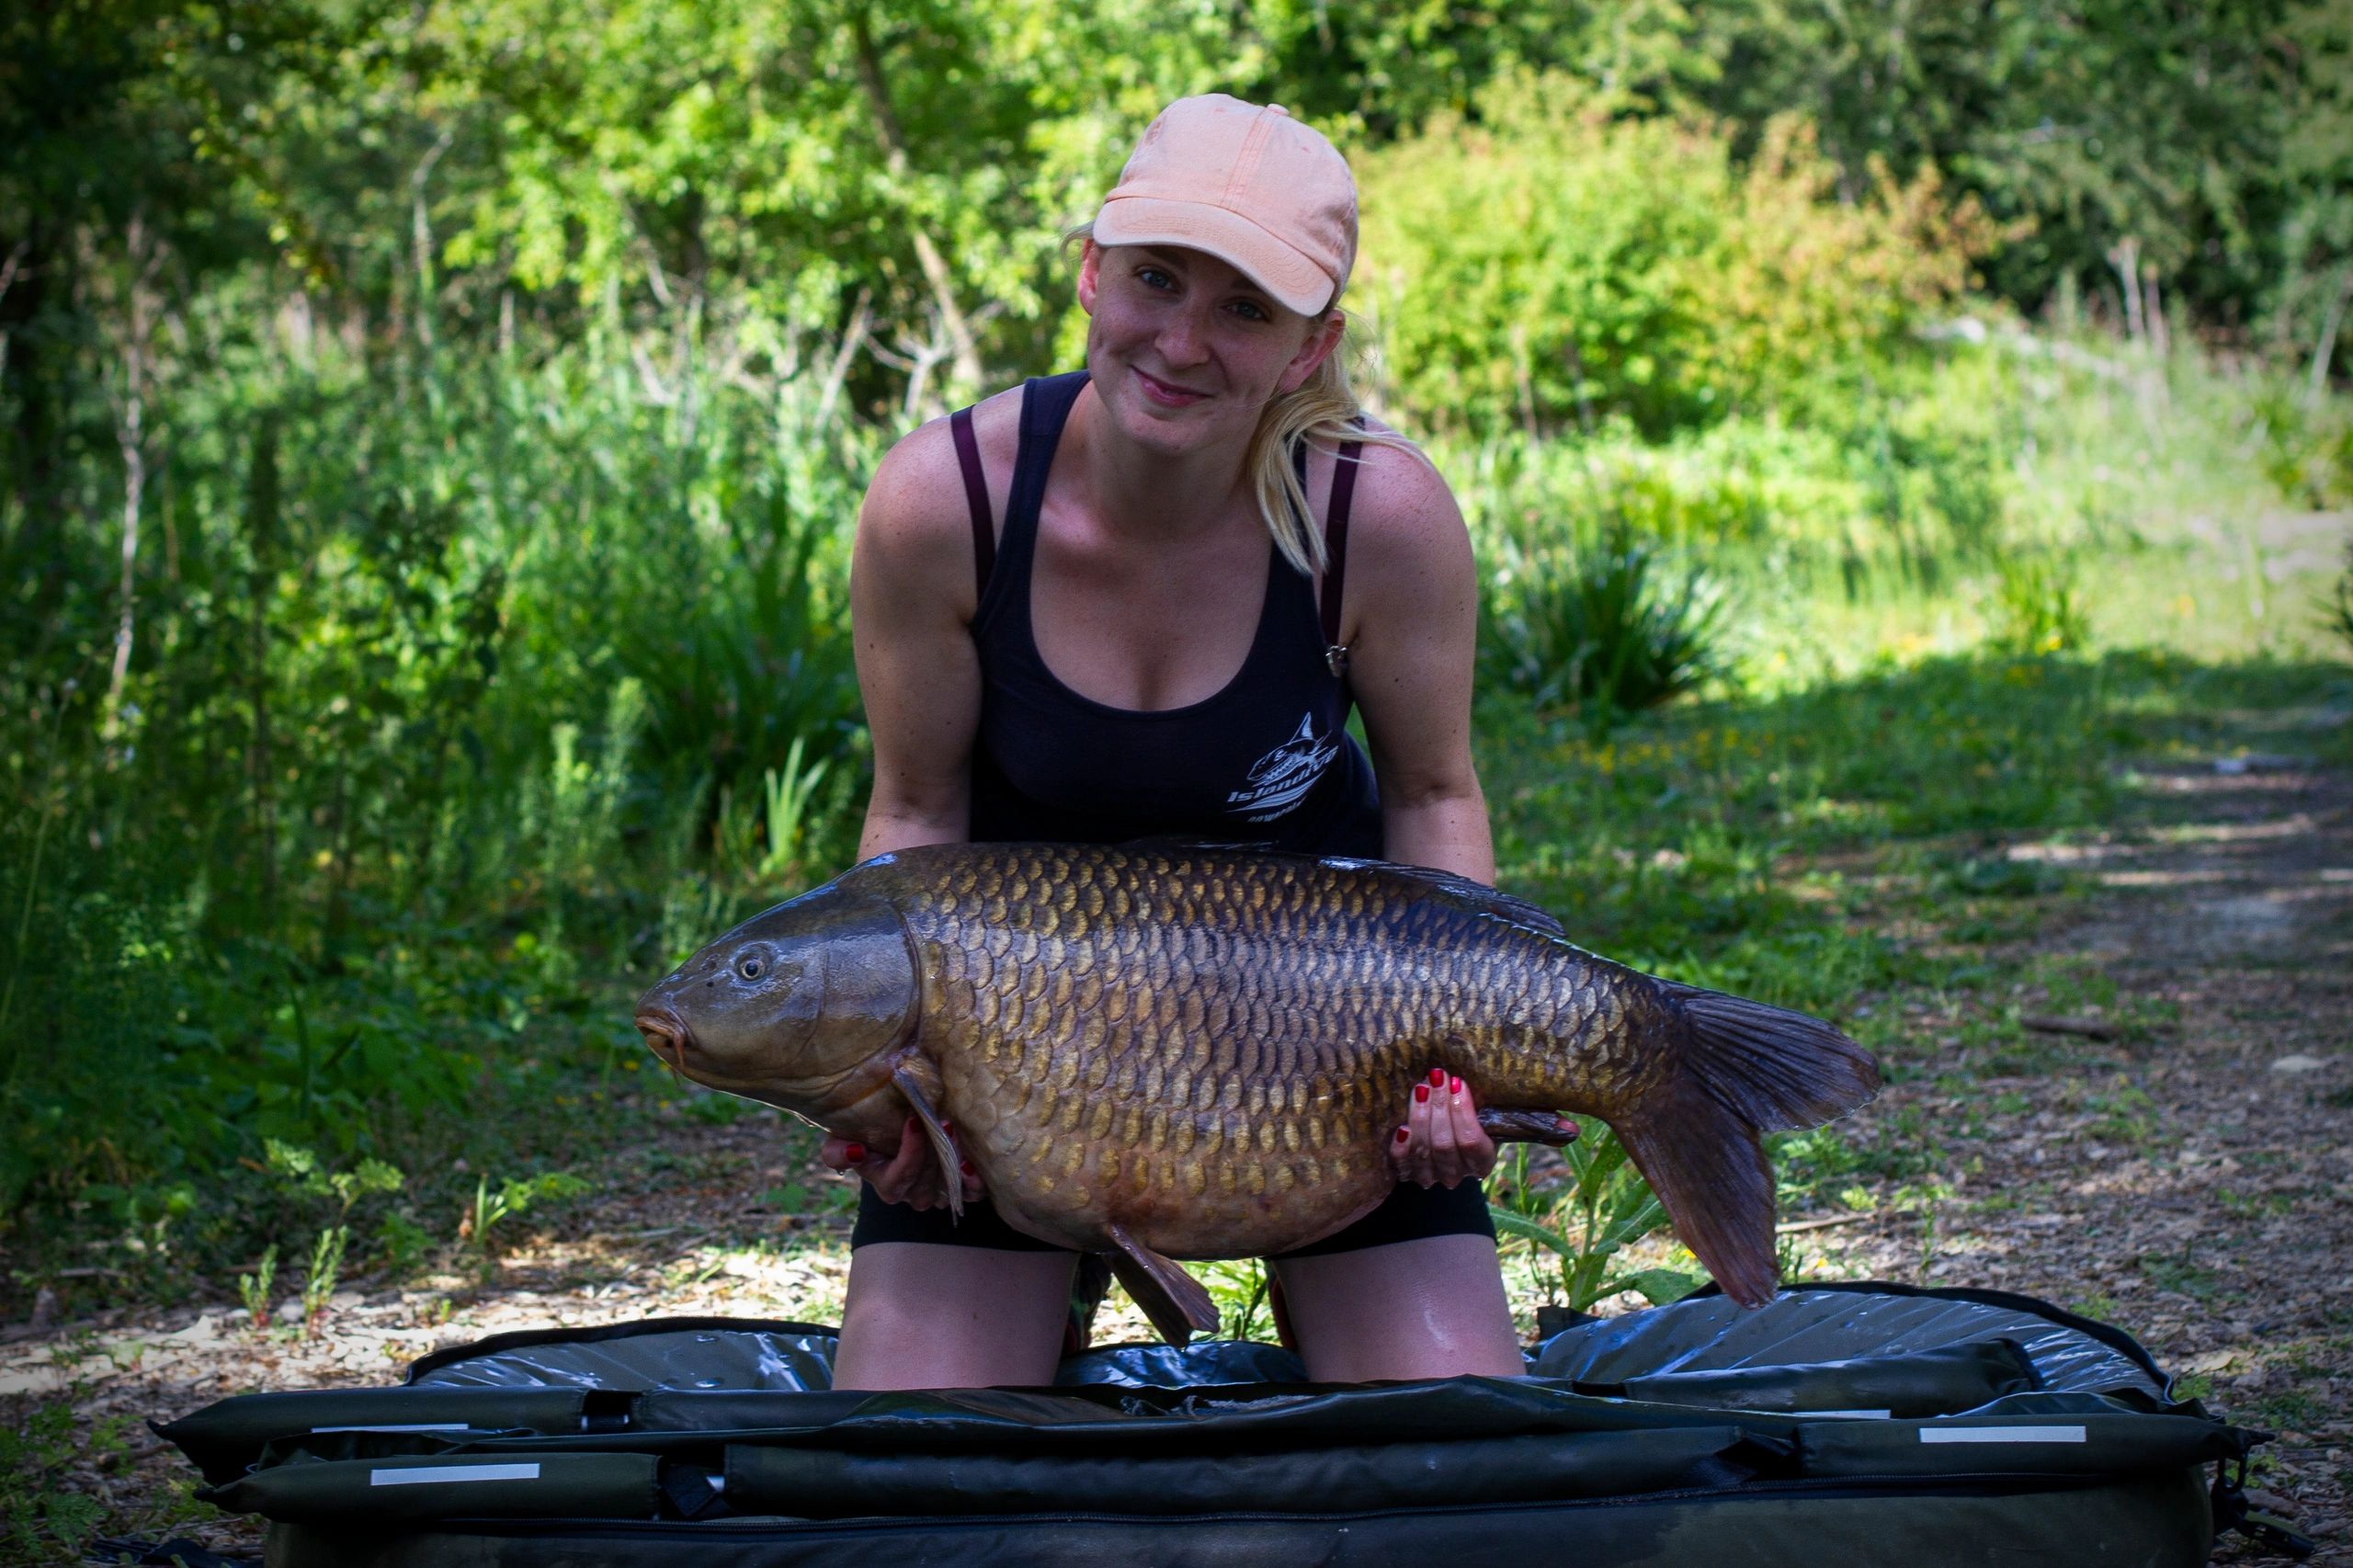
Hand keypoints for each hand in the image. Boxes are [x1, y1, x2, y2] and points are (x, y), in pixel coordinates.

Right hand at [821, 1116, 985, 1210]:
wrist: (893, 1130)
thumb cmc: (866, 1134)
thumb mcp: (841, 1140)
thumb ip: (837, 1152)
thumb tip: (855, 1152)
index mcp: (887, 1185)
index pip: (899, 1178)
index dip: (909, 1153)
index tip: (913, 1121)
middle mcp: (913, 1195)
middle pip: (926, 1181)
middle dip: (933, 1151)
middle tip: (940, 1119)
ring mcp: (938, 1193)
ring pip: (947, 1186)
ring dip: (952, 1159)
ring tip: (952, 1128)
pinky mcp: (960, 1187)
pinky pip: (971, 1194)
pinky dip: (973, 1182)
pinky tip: (970, 1163)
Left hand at [1389, 1067, 1497, 1188]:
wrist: (1446, 1140)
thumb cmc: (1465, 1122)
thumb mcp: (1479, 1116)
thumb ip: (1473, 1105)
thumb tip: (1456, 1080)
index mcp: (1482, 1162)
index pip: (1471, 1141)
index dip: (1462, 1111)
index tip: (1456, 1082)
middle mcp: (1457, 1174)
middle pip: (1444, 1143)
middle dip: (1439, 1106)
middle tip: (1435, 1078)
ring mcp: (1432, 1177)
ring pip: (1423, 1149)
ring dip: (1420, 1116)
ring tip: (1420, 1088)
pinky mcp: (1409, 1174)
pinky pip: (1402, 1162)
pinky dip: (1401, 1145)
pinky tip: (1402, 1127)